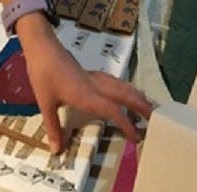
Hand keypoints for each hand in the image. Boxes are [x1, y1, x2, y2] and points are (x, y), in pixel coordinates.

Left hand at [16, 15, 152, 152]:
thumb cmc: (42, 73)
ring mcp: (92, 76)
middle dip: (140, 105)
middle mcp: (94, 84)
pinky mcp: (88, 72)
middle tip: (155, 116)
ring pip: (119, 85)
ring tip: (146, 103)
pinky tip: (123, 90)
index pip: (112, 110)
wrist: (41, 45)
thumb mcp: (45, 102)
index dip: (125, 123)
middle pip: (123, 94)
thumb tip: (56, 151)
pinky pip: (112, 81)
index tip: (136, 137)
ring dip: (134, 94)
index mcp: (86, 94)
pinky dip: (123, 87)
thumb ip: (53, 127)